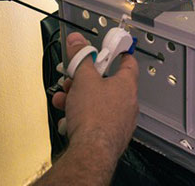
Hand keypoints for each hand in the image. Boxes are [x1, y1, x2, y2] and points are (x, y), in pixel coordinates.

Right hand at [52, 32, 138, 158]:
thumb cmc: (94, 118)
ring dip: (79, 97)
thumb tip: (78, 41)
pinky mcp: (110, 135)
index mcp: (127, 85)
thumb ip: (80, 57)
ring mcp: (120, 121)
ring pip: (99, 102)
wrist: (91, 152)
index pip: (128, 63)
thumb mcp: (83, 78)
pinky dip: (82, 114)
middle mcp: (128, 103)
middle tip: (74, 78)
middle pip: (107, 83)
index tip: (111, 49)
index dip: (118, 53)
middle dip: (86, 79)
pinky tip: (68, 116)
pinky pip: (96, 118)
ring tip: (65, 98)